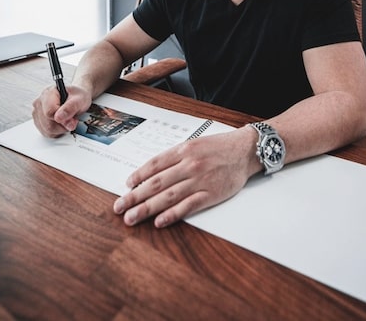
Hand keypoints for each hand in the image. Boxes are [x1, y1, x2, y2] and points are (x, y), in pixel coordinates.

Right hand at [32, 85, 90, 136]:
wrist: (77, 99)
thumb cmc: (78, 97)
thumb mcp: (80, 99)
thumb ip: (71, 107)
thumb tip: (59, 118)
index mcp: (49, 93)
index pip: (49, 112)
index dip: (62, 119)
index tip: (72, 119)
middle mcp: (40, 102)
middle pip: (48, 124)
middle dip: (64, 125)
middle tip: (73, 120)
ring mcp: (37, 113)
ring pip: (47, 130)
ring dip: (61, 129)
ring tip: (68, 120)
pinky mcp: (39, 122)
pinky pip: (47, 133)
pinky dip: (57, 132)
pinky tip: (62, 124)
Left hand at [113, 128, 257, 227]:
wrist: (246, 150)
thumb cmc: (219, 147)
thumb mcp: (195, 144)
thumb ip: (176, 157)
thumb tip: (153, 172)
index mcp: (183, 150)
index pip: (154, 165)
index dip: (138, 176)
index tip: (126, 186)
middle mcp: (189, 164)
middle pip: (156, 183)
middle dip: (134, 196)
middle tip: (119, 207)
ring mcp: (200, 180)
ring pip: (168, 196)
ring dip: (146, 209)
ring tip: (131, 218)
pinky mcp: (211, 194)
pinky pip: (188, 206)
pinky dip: (172, 215)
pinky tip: (159, 221)